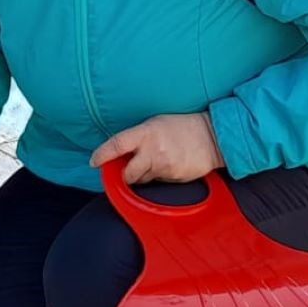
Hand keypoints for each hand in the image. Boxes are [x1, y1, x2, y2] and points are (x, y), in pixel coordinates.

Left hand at [90, 112, 224, 183]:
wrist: (213, 136)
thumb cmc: (183, 127)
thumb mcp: (156, 123)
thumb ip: (137, 137)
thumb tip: (121, 152)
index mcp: (146, 133)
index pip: (116, 145)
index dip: (102, 155)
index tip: (94, 161)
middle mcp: (153, 151)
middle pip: (128, 174)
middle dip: (125, 175)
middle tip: (129, 169)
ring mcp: (164, 166)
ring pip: (143, 180)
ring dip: (144, 175)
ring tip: (156, 162)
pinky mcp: (174, 178)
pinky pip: (159, 183)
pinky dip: (159, 177)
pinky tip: (169, 165)